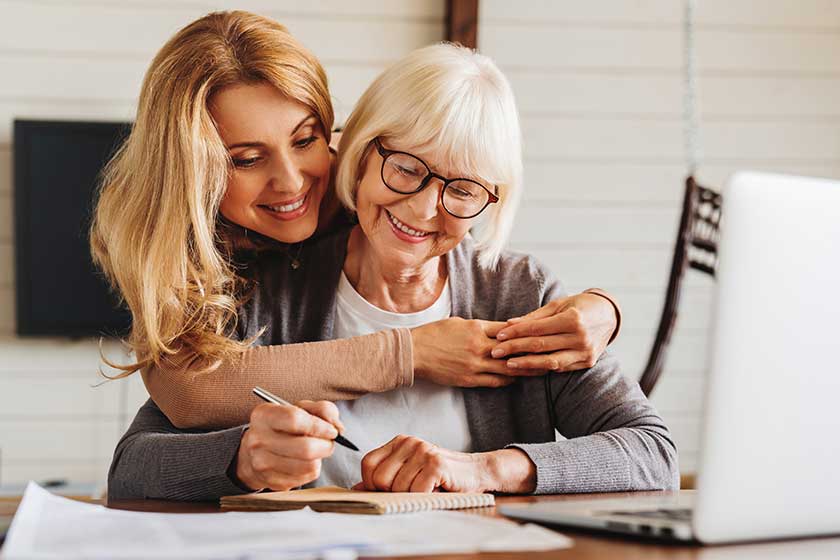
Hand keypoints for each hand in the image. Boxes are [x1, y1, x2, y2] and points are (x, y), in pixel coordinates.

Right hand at [234, 400, 342, 491]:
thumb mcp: (301, 408)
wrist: (256, 451)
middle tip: (329, 442)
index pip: (295, 420)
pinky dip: (312, 469)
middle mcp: (258, 440)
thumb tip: (337, 428)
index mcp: (264, 415)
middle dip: (326, 445)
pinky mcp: (271, 482)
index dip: (320, 426)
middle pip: (305, 448)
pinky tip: (305, 461)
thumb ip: (323, 410)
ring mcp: (262, 463)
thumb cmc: (284, 426)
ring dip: (320, 458)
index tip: (332, 430)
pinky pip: (305, 478)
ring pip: (308, 466)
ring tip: (316, 450)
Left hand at [354, 436, 536, 493]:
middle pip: (378, 479)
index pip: (367, 464)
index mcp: (398, 442)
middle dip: (392, 493)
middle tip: (413, 490)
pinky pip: (415, 490)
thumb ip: (385, 479)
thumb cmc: (440, 476)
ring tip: (427, 488)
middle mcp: (408, 442)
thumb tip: (356, 490)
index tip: (389, 491)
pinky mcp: (435, 463)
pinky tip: (435, 489)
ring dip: (412, 496)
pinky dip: (424, 497)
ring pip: (397, 488)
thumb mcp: (409, 474)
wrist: (476, 472)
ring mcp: (422, 451)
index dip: (372, 484)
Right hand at [411, 317, 546, 388]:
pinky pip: (494, 382)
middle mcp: (479, 346)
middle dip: (533, 352)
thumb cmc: (434, 334)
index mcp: (476, 328)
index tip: (540, 333)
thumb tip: (499, 330)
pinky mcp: (469, 379)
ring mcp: (475, 365)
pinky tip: (516, 379)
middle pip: (514, 350)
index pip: (509, 330)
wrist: (414, 352)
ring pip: (507, 368)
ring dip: (525, 369)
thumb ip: (480, 327)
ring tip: (540, 369)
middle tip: (550, 352)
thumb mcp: (458, 323)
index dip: (526, 332)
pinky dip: (507, 381)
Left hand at [492, 292, 616, 370]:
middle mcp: (581, 337)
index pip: (537, 329)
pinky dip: (543, 368)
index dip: (516, 333)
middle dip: (515, 349)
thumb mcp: (559, 304)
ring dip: (527, 364)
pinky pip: (561, 368)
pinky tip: (528, 367)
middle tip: (495, 352)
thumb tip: (509, 323)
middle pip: (541, 346)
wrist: (609, 315)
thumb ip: (534, 316)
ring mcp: (585, 352)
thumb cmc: (580, 305)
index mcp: (573, 319)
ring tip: (509, 364)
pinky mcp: (587, 362)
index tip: (499, 336)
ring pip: (550, 362)